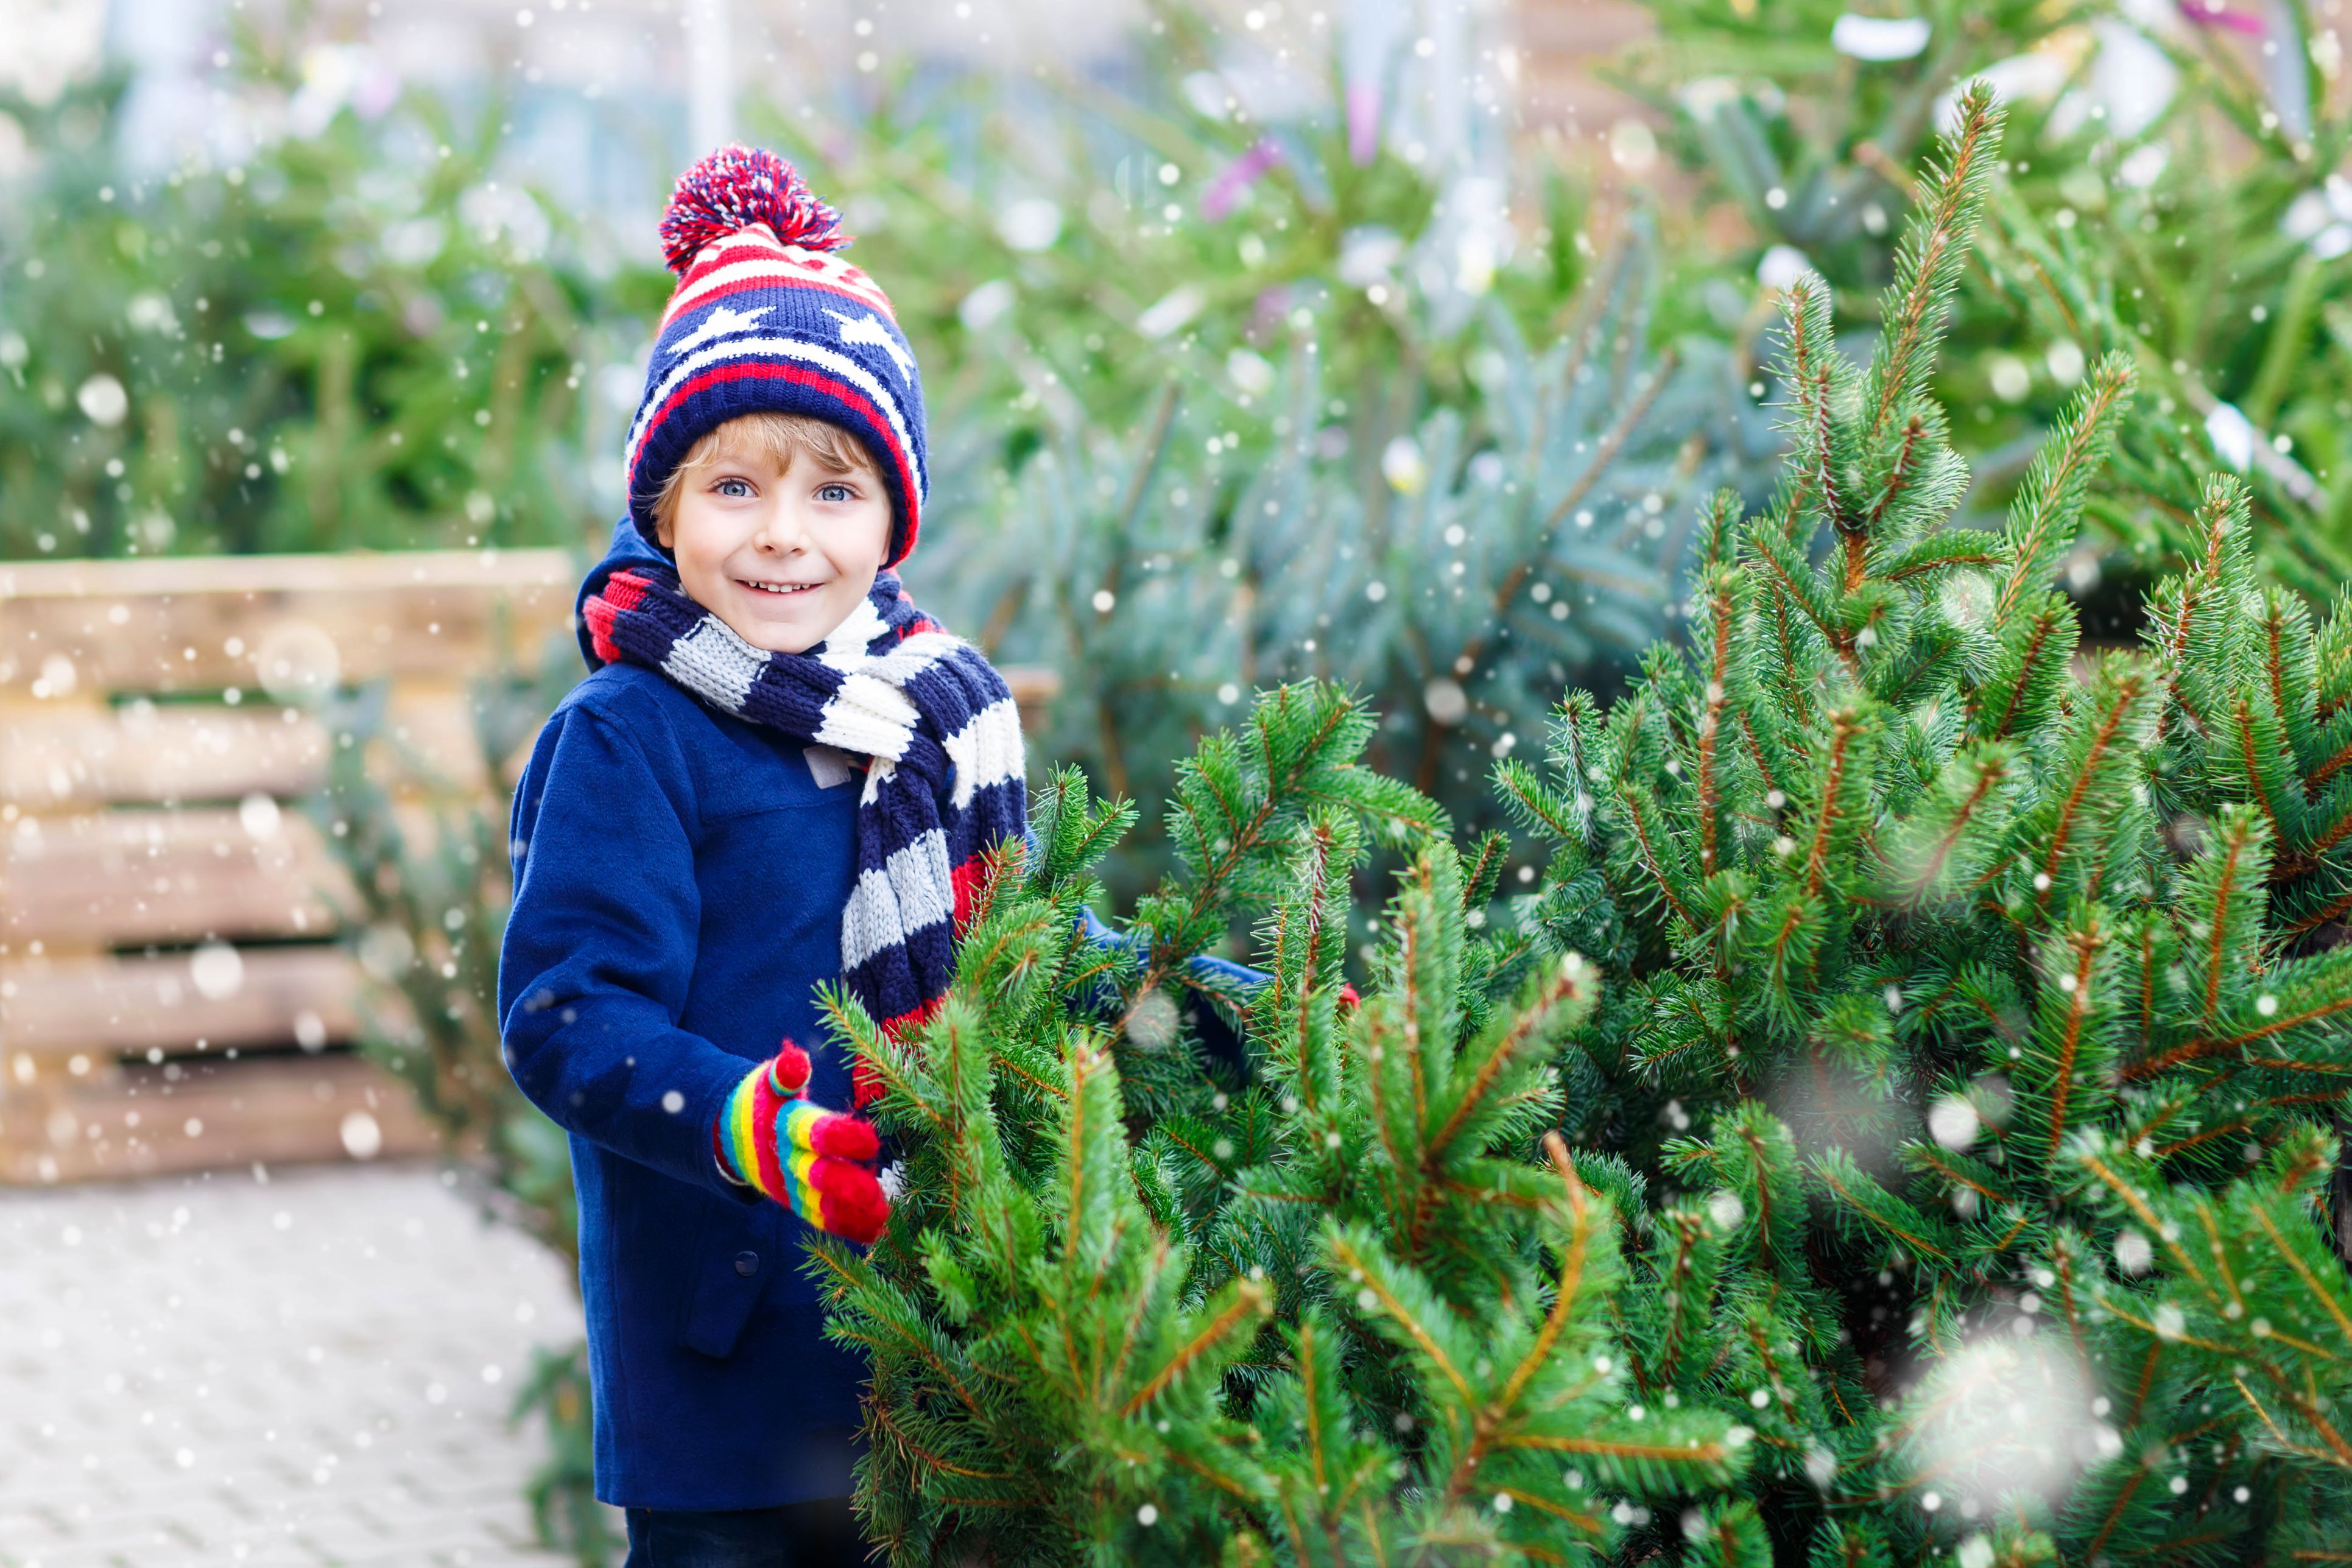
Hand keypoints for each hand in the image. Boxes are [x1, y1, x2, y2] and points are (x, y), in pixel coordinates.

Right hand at [715, 1042, 890, 1243]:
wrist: (729, 1136)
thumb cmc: (763, 1101)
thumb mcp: (768, 1082)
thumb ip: (784, 1073)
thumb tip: (794, 1060)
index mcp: (783, 1125)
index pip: (811, 1131)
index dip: (839, 1137)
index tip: (872, 1140)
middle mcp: (785, 1159)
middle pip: (816, 1175)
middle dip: (845, 1186)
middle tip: (876, 1194)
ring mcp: (788, 1185)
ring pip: (819, 1204)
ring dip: (850, 1214)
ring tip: (883, 1220)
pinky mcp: (794, 1202)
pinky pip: (820, 1219)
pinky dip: (845, 1228)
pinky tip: (874, 1234)